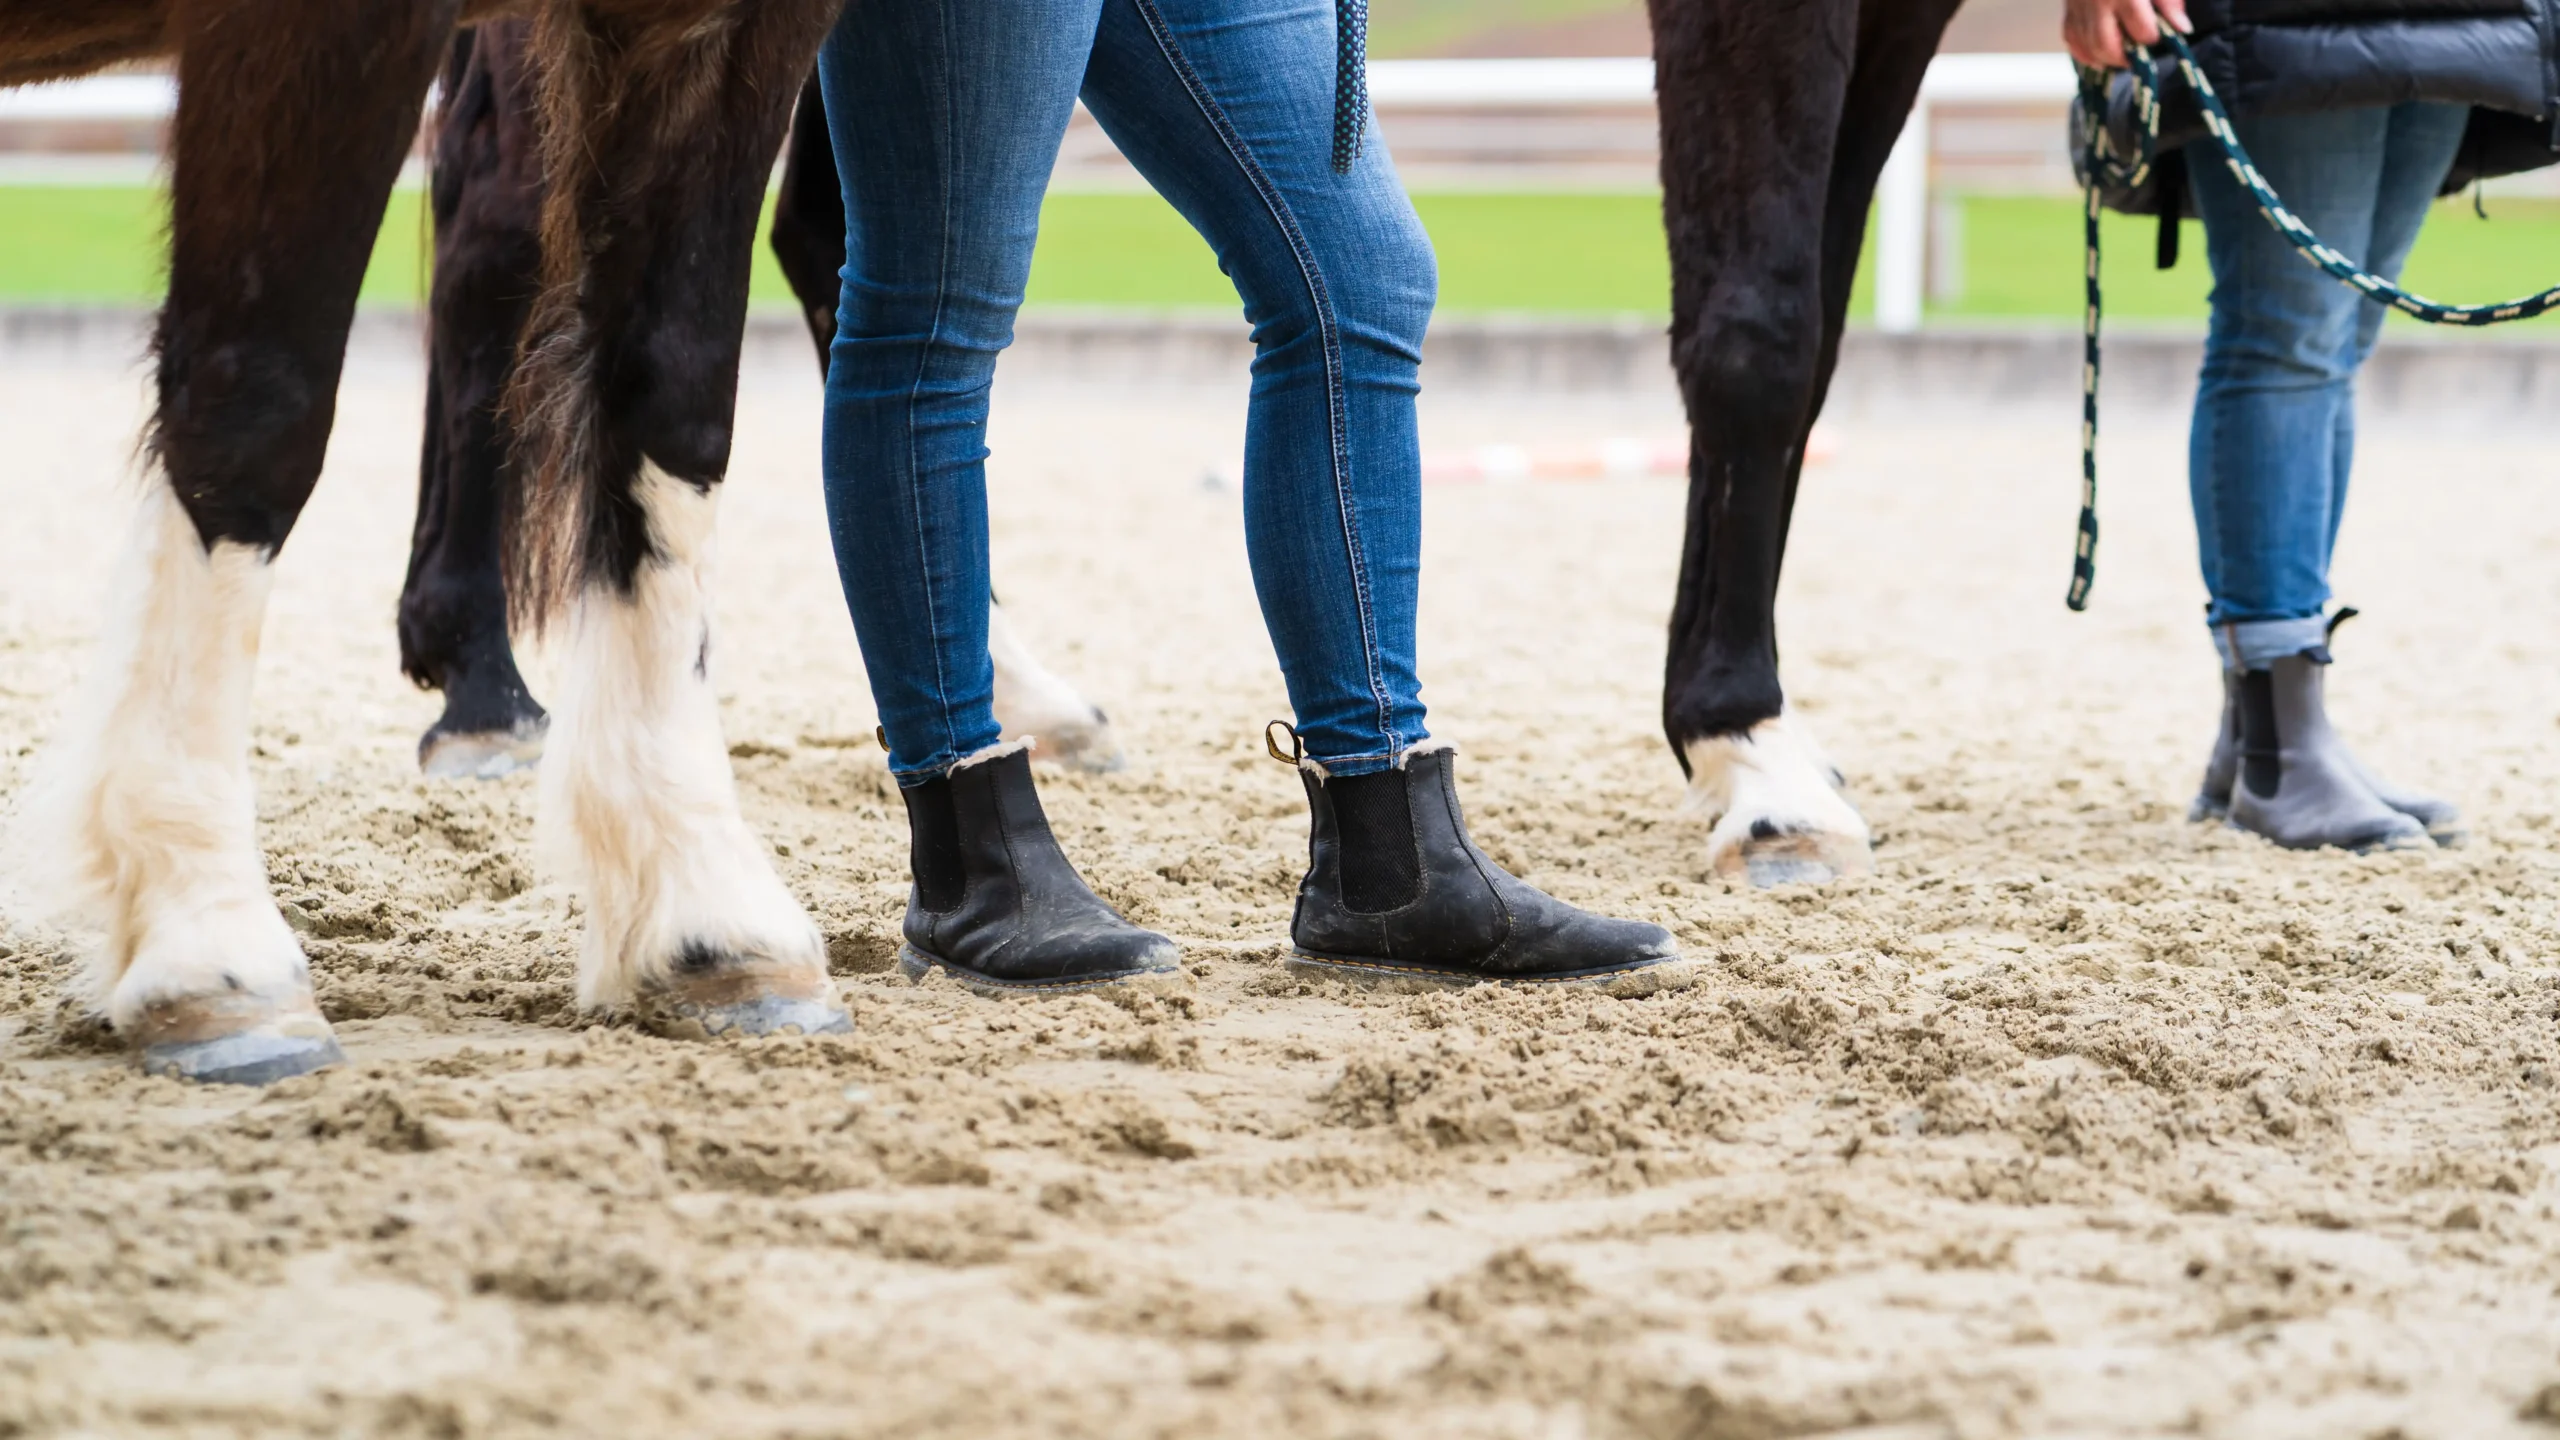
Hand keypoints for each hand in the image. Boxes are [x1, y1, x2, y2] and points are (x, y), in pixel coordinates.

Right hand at [2062, 0, 2190, 67]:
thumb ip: (2170, 1)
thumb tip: (2182, 28)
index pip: (2142, 31)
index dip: (2152, 37)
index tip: (2159, 34)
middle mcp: (2099, 2)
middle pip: (2107, 46)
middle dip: (2125, 57)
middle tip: (2138, 55)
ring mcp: (2080, 6)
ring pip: (2088, 47)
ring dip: (2105, 59)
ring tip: (2121, 57)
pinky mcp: (2068, 7)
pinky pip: (2071, 38)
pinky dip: (2084, 51)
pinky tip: (2098, 55)